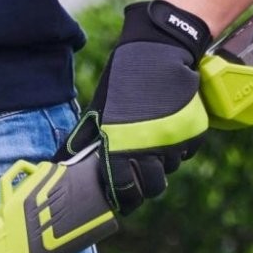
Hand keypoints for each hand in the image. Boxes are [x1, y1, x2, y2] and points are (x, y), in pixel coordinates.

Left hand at [89, 0, 211, 210]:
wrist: (159, 51)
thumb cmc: (122, 82)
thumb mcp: (97, 111)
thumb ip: (82, 141)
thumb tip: (57, 164)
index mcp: (122, 148)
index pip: (125, 190)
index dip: (124, 199)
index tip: (122, 201)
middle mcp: (151, 149)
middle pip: (154, 187)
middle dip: (146, 186)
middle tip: (140, 179)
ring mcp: (176, 140)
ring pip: (172, 167)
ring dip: (163, 163)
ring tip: (153, 147)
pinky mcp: (195, 130)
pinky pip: (188, 150)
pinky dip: (180, 147)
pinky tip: (169, 132)